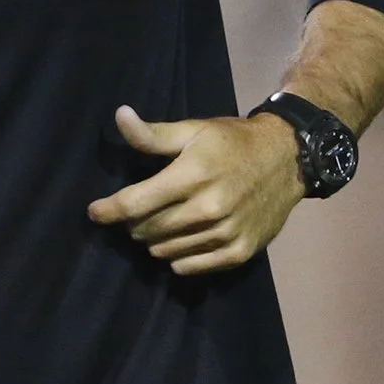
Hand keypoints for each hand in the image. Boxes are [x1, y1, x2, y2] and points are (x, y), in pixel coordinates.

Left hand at [87, 105, 303, 275]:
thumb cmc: (233, 142)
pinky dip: (177, 258)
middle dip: (133, 223)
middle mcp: (208, 208)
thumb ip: (153, 134)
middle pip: (147, 229)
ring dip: (154, 240)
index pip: (135, 203)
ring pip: (165, 251)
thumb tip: (119, 116)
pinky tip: (179, 242)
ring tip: (160, 224)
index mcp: (192, 175)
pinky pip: (190, 267)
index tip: (94, 212)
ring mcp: (225, 233)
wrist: (289, 160)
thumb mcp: (192, 131)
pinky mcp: (240, 252)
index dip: (108, 210)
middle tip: (137, 212)